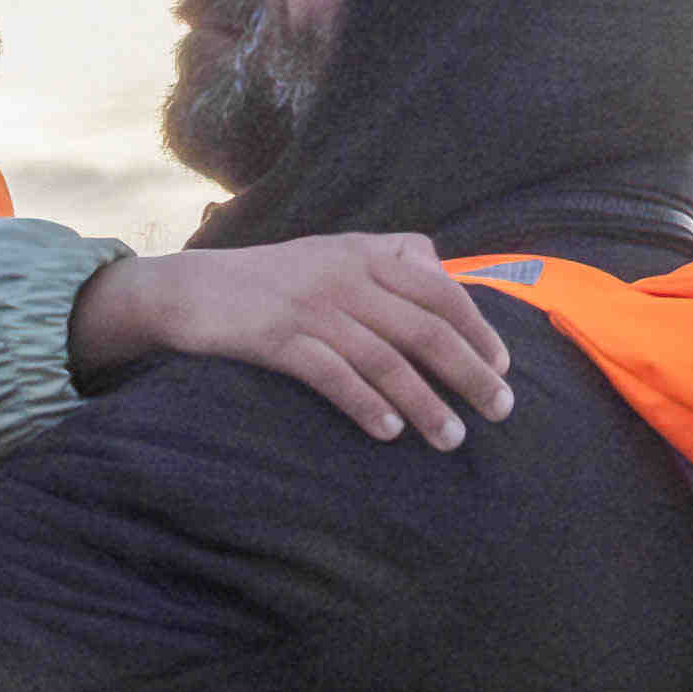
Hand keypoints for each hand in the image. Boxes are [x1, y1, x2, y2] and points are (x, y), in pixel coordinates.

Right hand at [70, 234, 512, 446]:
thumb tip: (448, 276)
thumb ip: (390, 258)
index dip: (479, 329)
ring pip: (385, 358)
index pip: (440, 290)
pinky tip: (389, 432)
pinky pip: (334, 375)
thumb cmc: (269, 280)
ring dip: (425, 403)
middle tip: (501, 410)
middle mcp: (344, 276)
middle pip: (424, 328)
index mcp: (365, 253)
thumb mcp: (332, 253)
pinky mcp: (277, 338)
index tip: (504, 366)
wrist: (189, 290)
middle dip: (470, 372)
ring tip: (452, 438)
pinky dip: (366, 405)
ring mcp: (311, 307)